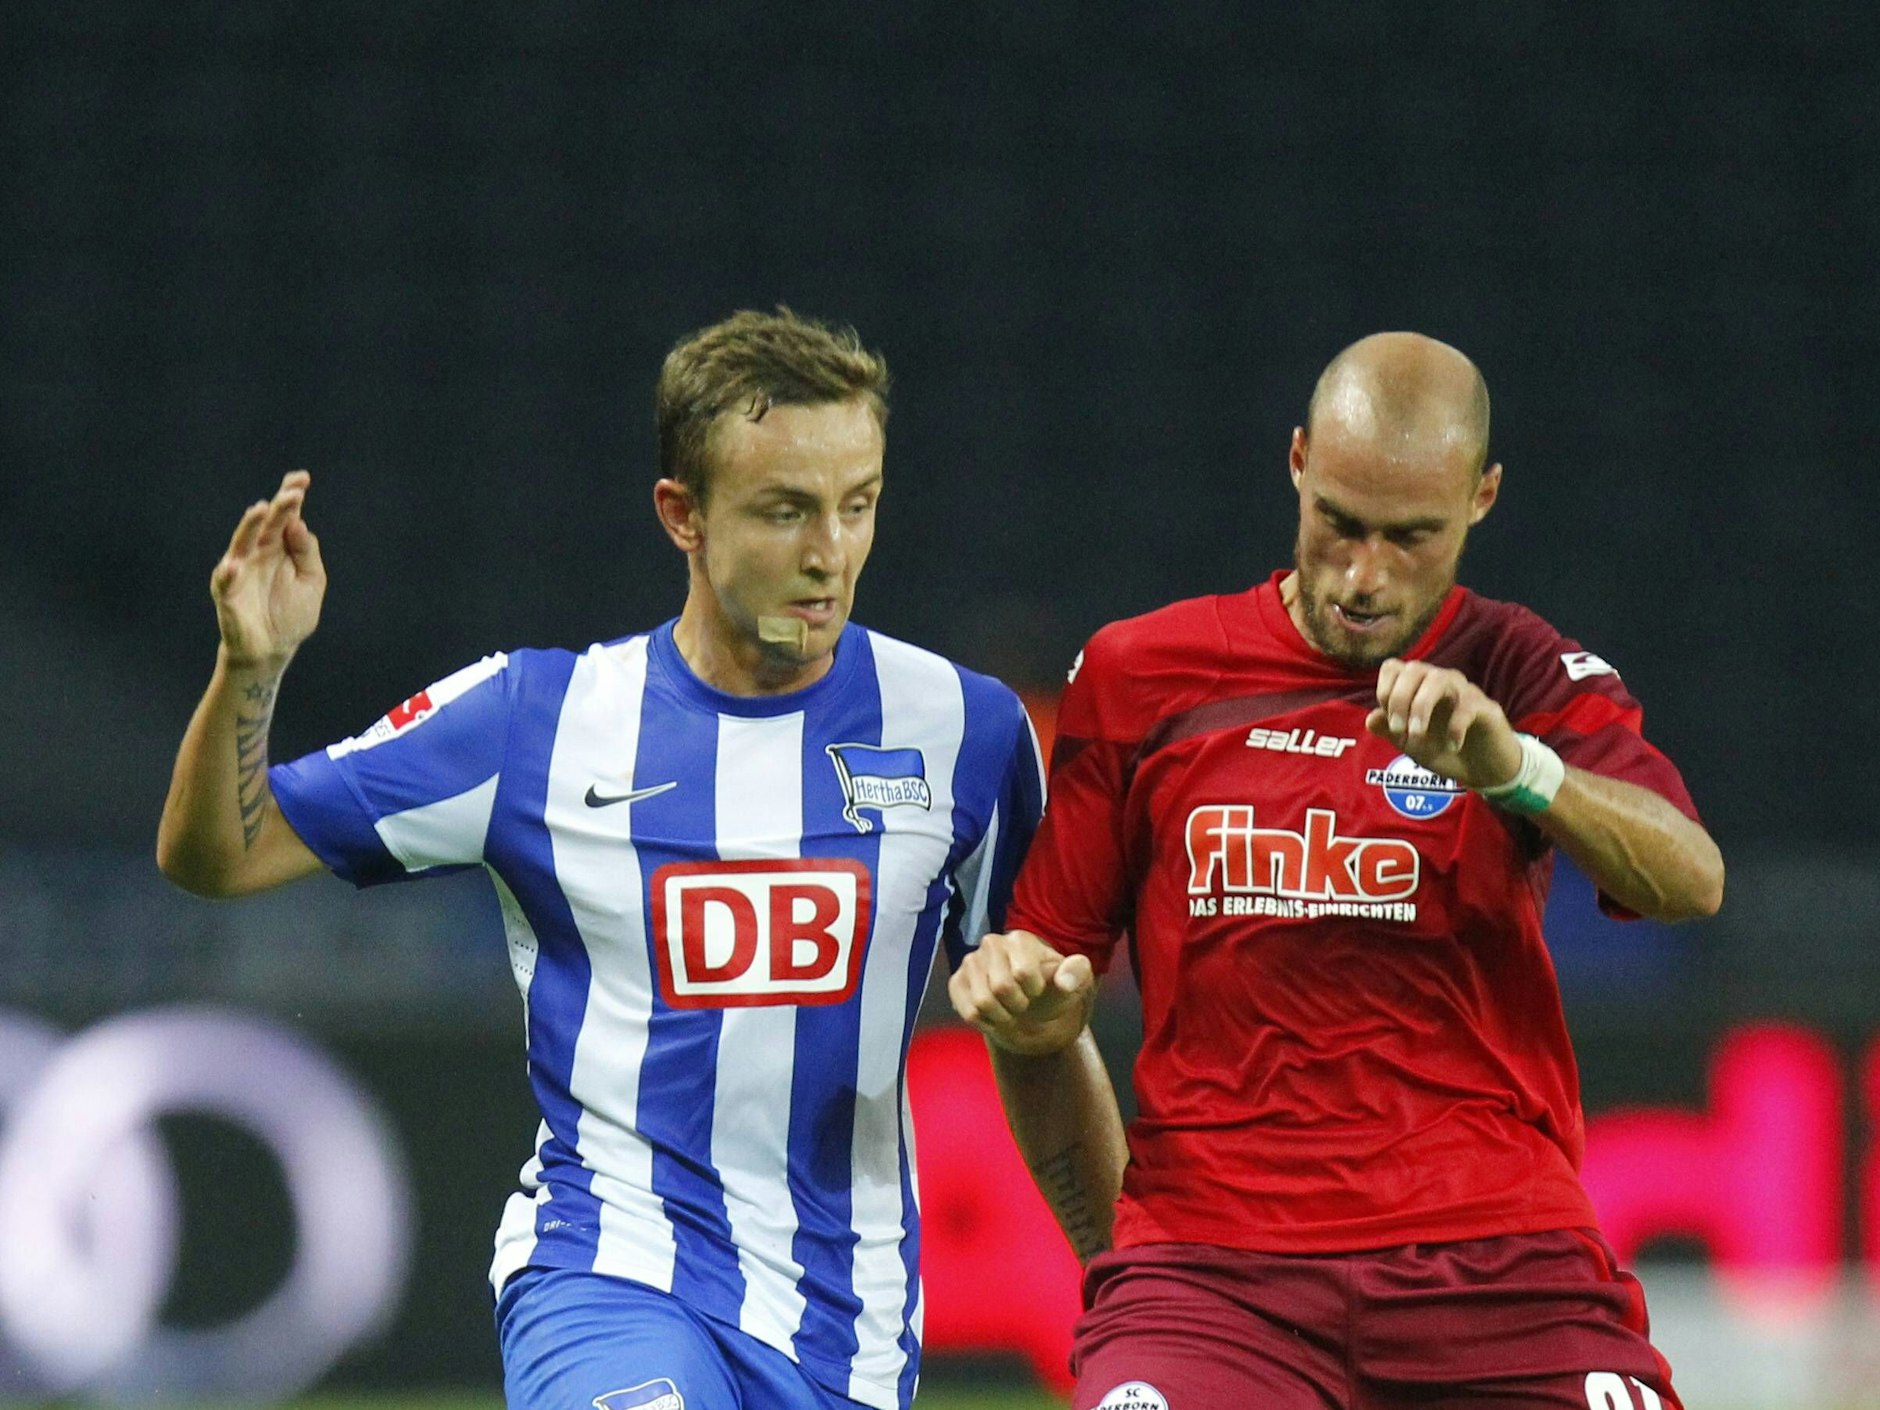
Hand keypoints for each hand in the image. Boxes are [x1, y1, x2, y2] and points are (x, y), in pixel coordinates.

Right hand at [210, 471, 326, 669]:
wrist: (273, 649)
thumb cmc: (291, 613)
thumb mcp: (312, 581)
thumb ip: (307, 553)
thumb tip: (299, 524)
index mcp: (279, 547)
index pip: (285, 516)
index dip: (291, 496)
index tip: (303, 478)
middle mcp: (257, 552)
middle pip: (266, 524)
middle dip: (278, 507)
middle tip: (292, 493)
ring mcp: (240, 570)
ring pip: (241, 543)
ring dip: (249, 527)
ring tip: (259, 511)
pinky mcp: (227, 593)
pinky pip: (224, 582)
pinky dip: (227, 574)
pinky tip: (233, 566)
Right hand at [948, 929, 1096, 1055]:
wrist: (1031, 1006)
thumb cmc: (1052, 990)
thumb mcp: (1075, 981)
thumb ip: (1077, 974)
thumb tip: (1064, 982)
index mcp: (1020, 939)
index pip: (1022, 972)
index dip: (1034, 990)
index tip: (1038, 989)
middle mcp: (991, 943)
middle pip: (1001, 988)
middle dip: (1018, 1005)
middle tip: (1023, 1003)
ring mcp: (970, 962)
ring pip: (982, 1002)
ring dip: (1002, 1016)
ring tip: (1009, 1009)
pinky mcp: (956, 982)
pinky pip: (968, 1012)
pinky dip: (985, 1022)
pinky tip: (994, 1013)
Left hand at [1366, 657, 1522, 790]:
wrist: (1484, 769)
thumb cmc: (1444, 750)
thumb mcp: (1410, 745)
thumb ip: (1390, 731)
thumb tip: (1370, 718)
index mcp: (1418, 686)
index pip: (1393, 667)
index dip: (1385, 691)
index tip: (1390, 722)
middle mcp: (1440, 681)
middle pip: (1414, 668)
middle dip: (1399, 699)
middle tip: (1397, 730)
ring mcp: (1464, 691)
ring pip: (1439, 680)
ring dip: (1422, 708)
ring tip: (1417, 736)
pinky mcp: (1485, 707)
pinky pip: (1467, 705)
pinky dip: (1455, 727)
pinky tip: (1453, 746)